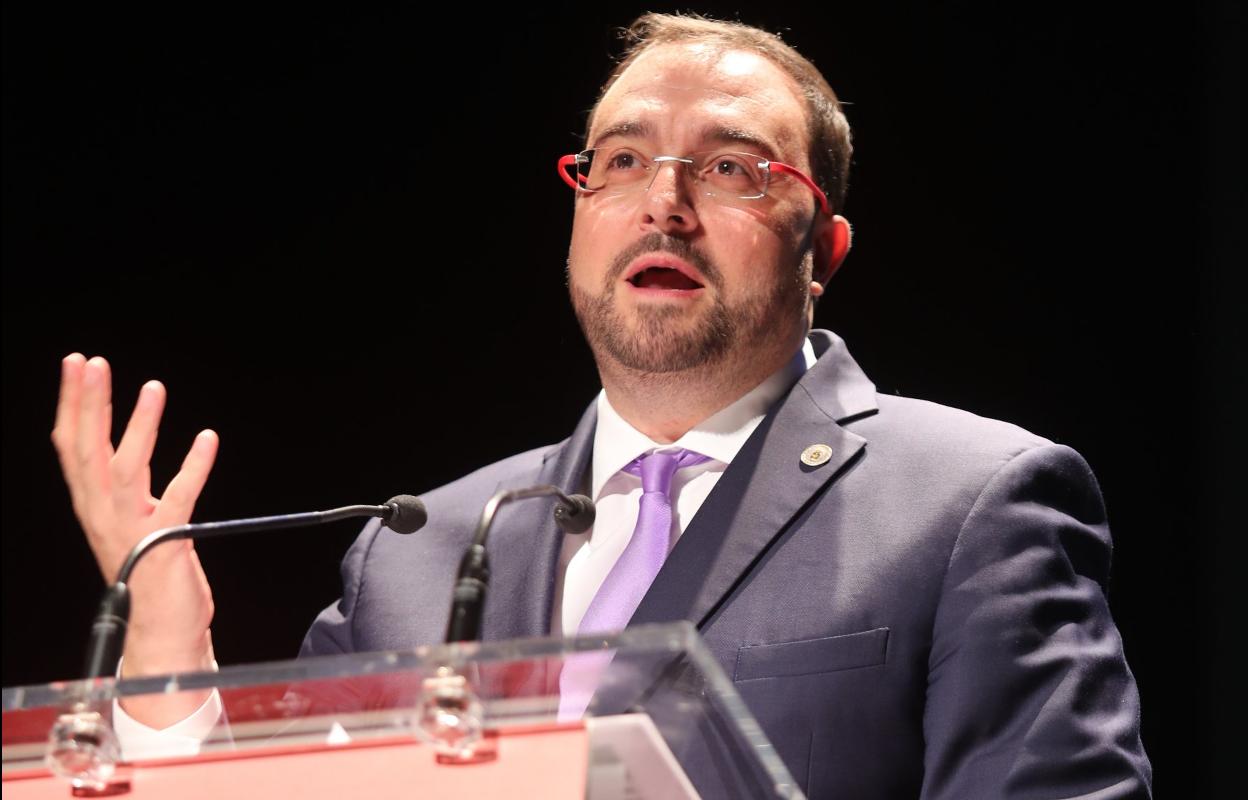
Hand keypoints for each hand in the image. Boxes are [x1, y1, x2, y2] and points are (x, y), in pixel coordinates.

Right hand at [52, 354, 218, 696]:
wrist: (162, 633)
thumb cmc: (150, 576)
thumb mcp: (131, 521)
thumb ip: (127, 487)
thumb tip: (123, 443)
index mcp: (94, 506)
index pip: (73, 446)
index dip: (73, 403)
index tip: (77, 364)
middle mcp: (103, 515)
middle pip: (87, 451)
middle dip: (88, 403)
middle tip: (90, 361)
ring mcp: (132, 530)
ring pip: (126, 469)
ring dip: (140, 426)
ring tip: (153, 387)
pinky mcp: (166, 545)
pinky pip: (180, 498)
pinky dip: (194, 466)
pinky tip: (208, 439)